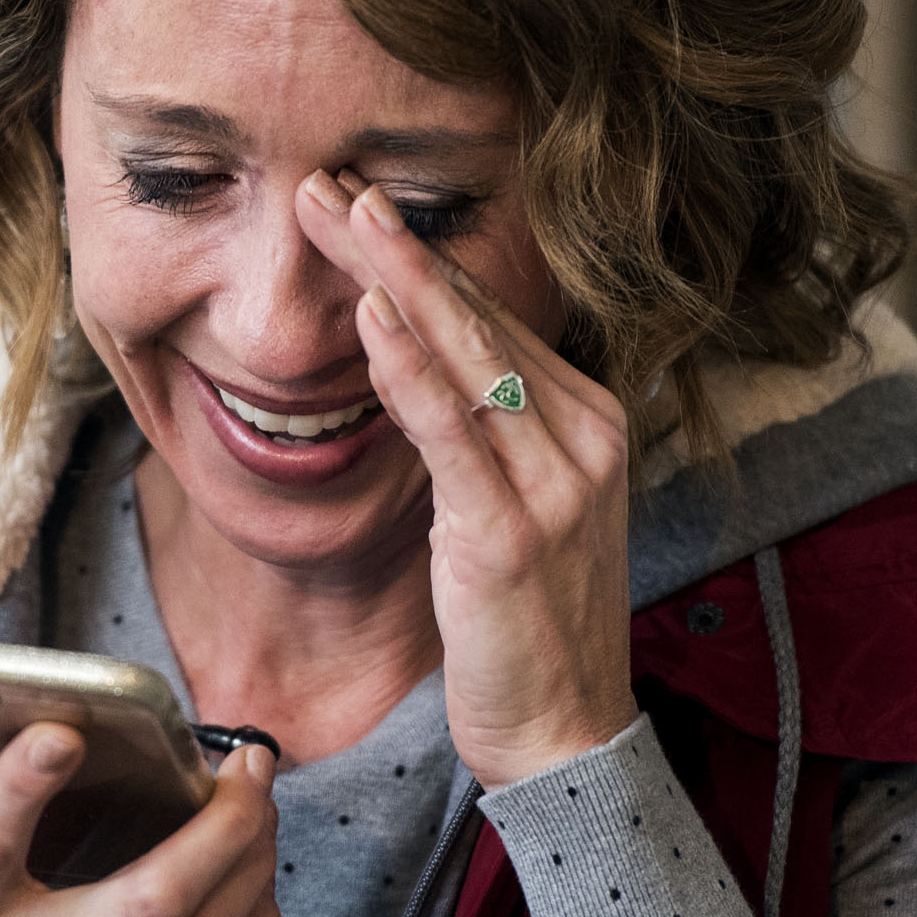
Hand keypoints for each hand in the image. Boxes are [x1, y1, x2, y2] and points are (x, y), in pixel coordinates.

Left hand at [295, 170, 636, 788]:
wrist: (564, 733)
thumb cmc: (526, 622)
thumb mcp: (515, 505)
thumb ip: (482, 429)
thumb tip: (416, 359)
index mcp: (588, 422)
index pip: (493, 318)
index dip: (422, 256)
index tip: (356, 204)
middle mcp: (584, 438)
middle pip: (476, 318)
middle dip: (396, 245)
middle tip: (328, 182)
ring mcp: (555, 483)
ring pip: (466, 354)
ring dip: (393, 278)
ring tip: (337, 217)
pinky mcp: (510, 531)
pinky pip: (453, 432)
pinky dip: (410, 369)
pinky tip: (370, 317)